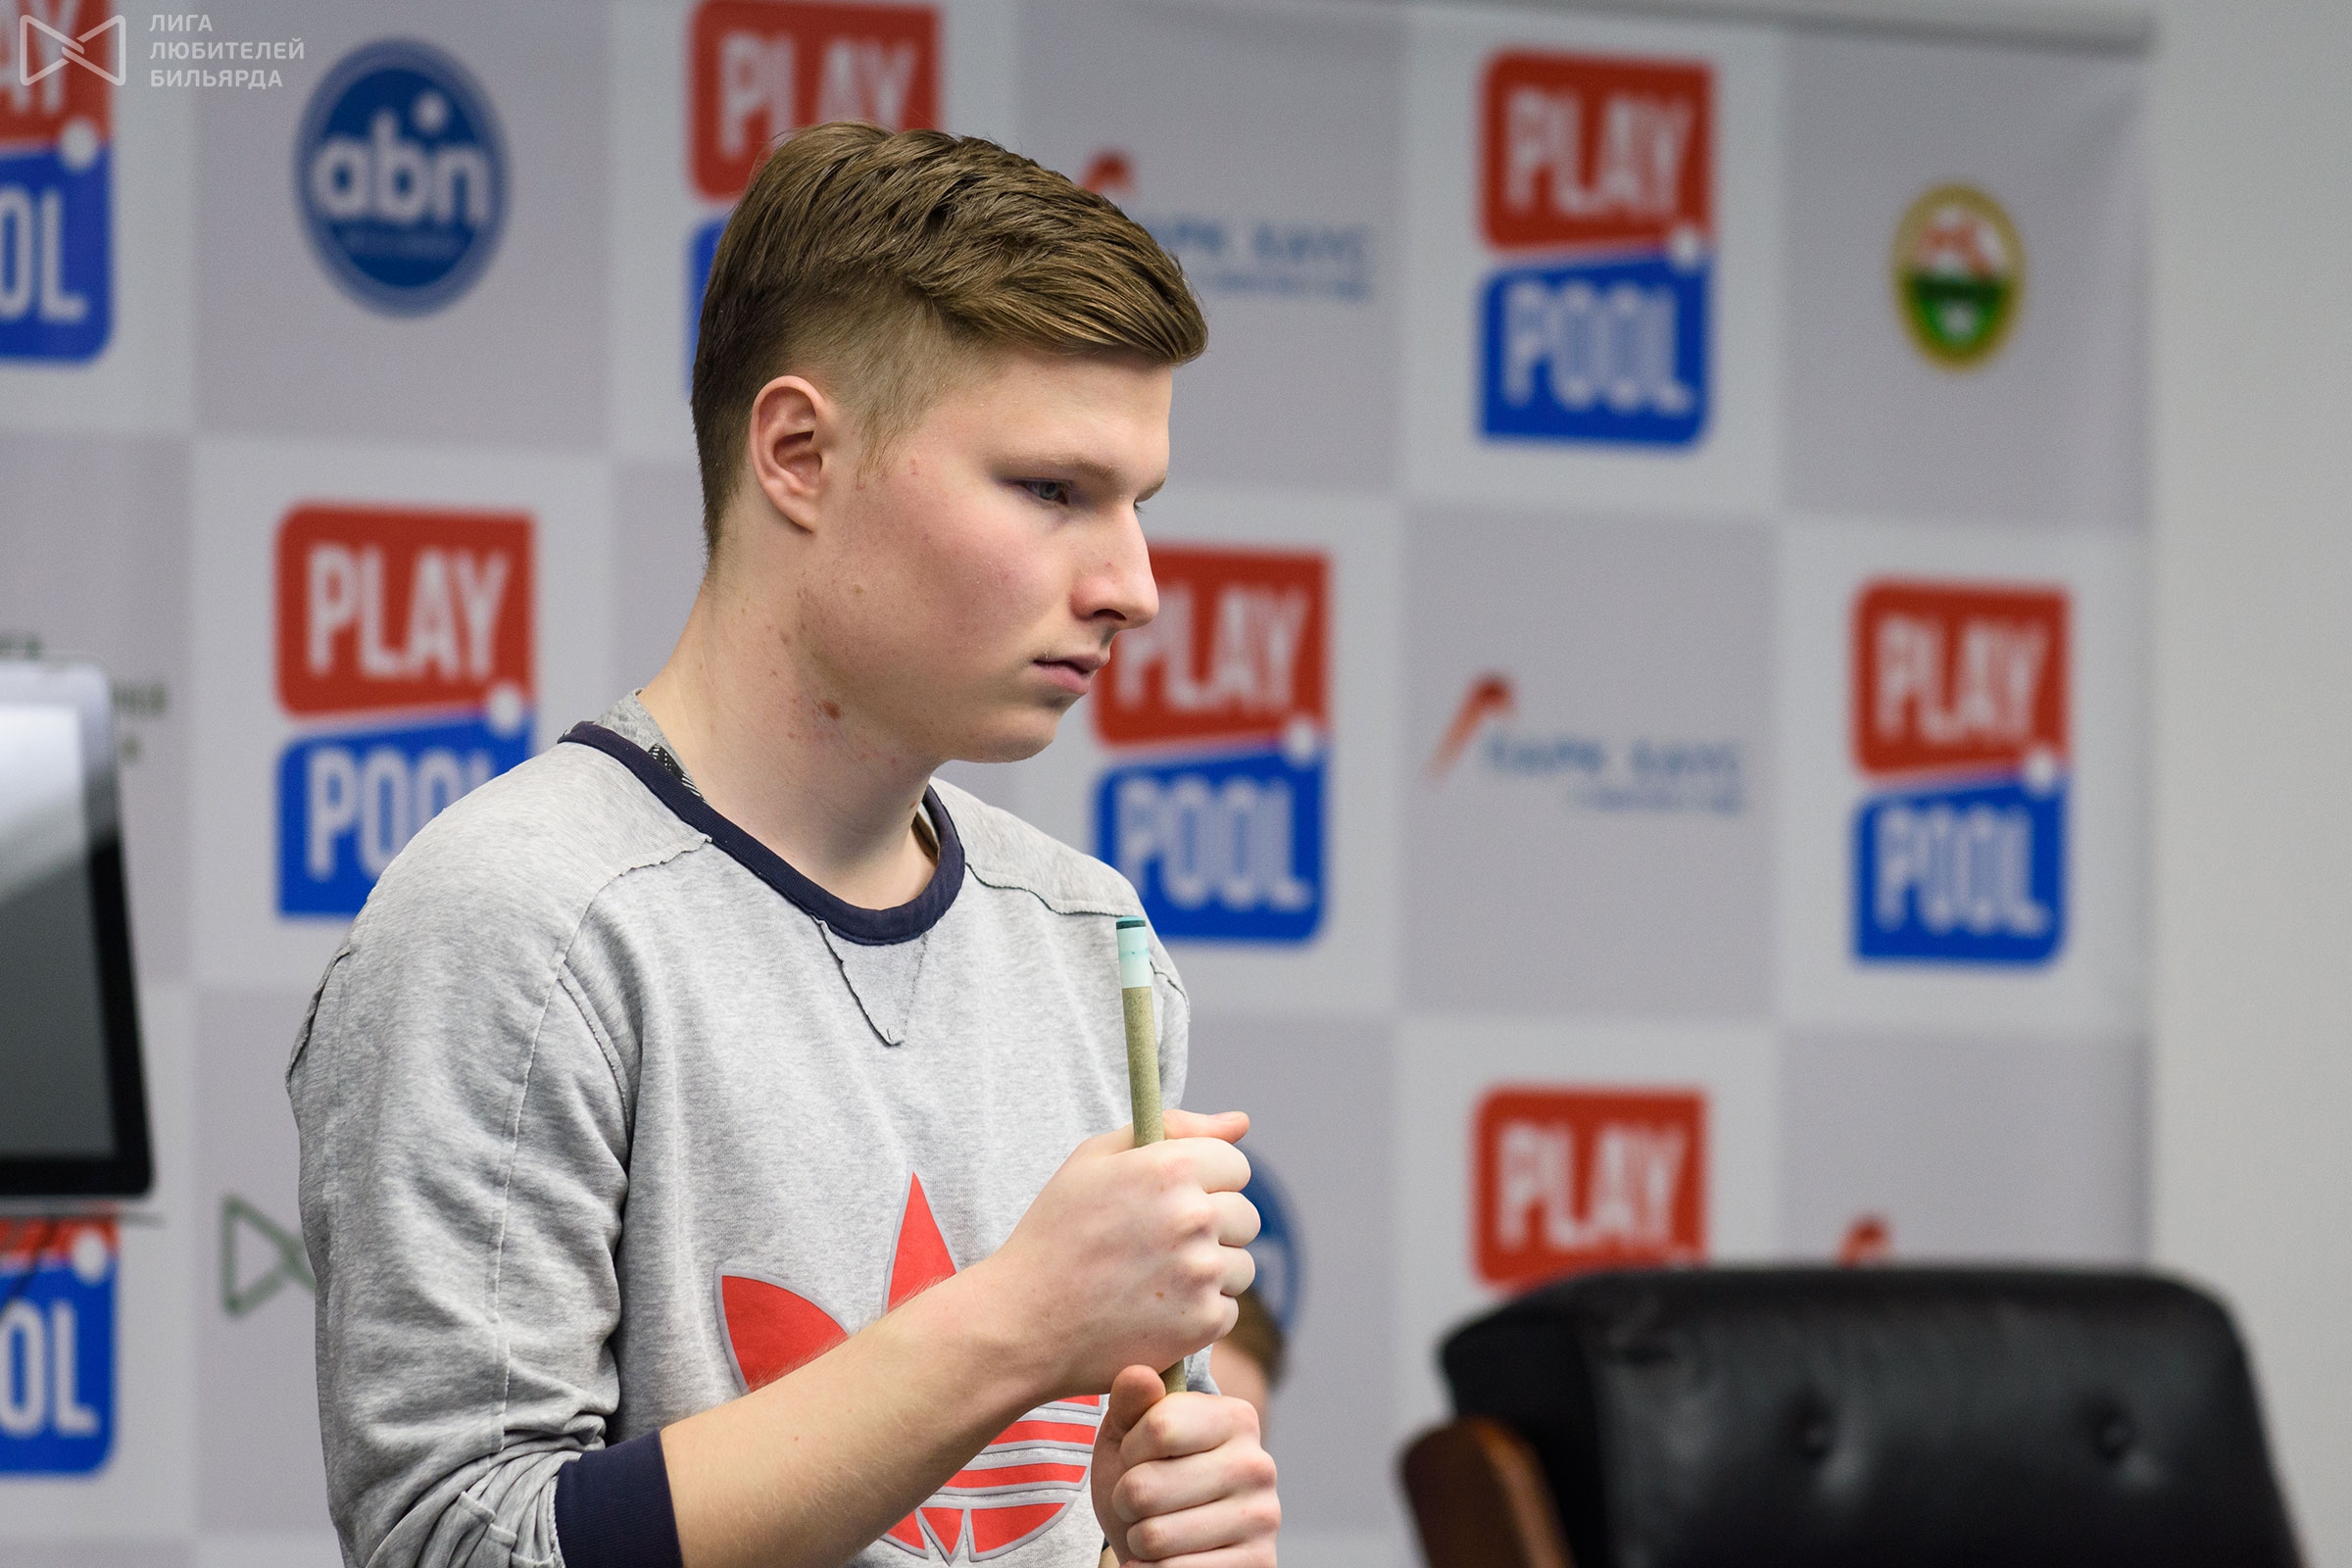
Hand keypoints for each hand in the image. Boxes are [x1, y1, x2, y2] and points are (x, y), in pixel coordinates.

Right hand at [971, 1109, 1258, 1396]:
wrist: (1023, 1320)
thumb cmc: (1056, 1232)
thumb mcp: (1095, 1159)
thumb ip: (1173, 1128)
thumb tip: (1241, 1122)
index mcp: (1170, 1167)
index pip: (1235, 1165)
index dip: (1206, 1181)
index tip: (1173, 1199)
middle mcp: (1193, 1216)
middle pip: (1246, 1216)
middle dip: (1213, 1227)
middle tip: (1159, 1244)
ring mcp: (1200, 1273)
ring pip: (1242, 1265)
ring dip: (1211, 1272)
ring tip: (1155, 1279)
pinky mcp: (1202, 1324)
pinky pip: (1228, 1310)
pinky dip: (1199, 1313)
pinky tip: (1155, 1310)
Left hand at [1093, 1365, 1279, 1565]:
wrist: (1167, 1544)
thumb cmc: (1147, 1477)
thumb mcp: (1130, 1433)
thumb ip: (1132, 1400)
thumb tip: (1140, 1374)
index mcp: (1236, 1418)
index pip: (1158, 1428)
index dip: (1130, 1450)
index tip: (1138, 1456)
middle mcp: (1259, 1464)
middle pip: (1146, 1487)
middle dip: (1126, 1500)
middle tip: (1139, 1501)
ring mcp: (1262, 1519)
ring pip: (1154, 1537)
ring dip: (1137, 1538)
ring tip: (1152, 1528)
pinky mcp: (1258, 1564)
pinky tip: (1162, 1560)